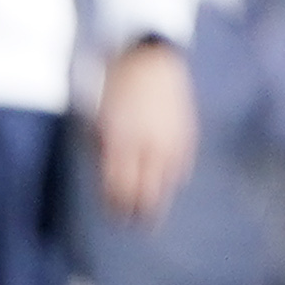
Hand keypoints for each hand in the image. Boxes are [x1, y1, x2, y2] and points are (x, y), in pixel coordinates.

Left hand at [97, 38, 197, 226]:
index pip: (119, 188)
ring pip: (168, 182)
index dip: (117, 207)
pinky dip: (174, 177)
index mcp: (120, 142)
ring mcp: (170, 138)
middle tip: (135, 225)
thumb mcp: (96, 121)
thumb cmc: (113, 90)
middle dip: (139, 212)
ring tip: (152, 213)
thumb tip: (105, 182)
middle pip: (146, 192)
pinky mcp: (187, 132)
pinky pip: (182, 165)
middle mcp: (147, 144)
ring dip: (159, 198)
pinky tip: (168, 184)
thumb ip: (100, 151)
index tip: (115, 217)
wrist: (149, 59)